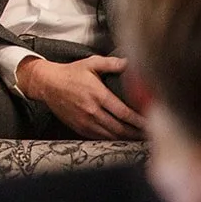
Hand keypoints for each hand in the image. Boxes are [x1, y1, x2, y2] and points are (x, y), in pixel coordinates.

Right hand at [16, 55, 145, 139]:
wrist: (47, 84)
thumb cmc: (70, 73)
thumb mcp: (91, 63)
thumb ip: (112, 63)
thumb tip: (131, 61)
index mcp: (97, 94)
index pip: (124, 113)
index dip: (140, 121)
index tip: (152, 123)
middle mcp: (92, 110)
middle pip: (120, 128)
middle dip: (137, 133)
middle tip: (150, 134)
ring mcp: (85, 121)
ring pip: (111, 136)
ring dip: (126, 139)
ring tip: (139, 138)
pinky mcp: (79, 127)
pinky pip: (99, 138)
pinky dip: (113, 140)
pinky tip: (121, 138)